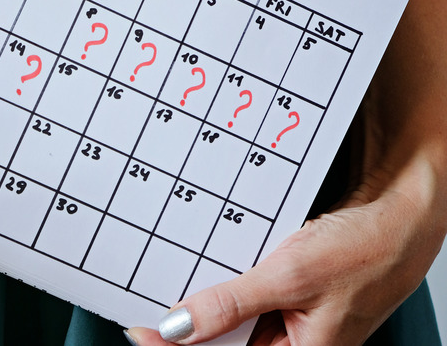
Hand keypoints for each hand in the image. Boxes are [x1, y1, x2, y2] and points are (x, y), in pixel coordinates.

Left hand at [125, 101, 445, 345]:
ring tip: (172, 277)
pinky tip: (205, 262)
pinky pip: (245, 294)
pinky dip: (223, 278)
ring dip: (203, 299)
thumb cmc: (369, 249)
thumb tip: (179, 326)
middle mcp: (294, 344)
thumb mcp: (292, 276)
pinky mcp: (288, 293)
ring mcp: (291, 319)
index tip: (139, 327)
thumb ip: (232, 303)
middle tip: (147, 297)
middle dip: (187, 323)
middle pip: (223, 342)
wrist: (404, 210)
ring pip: (231, 318)